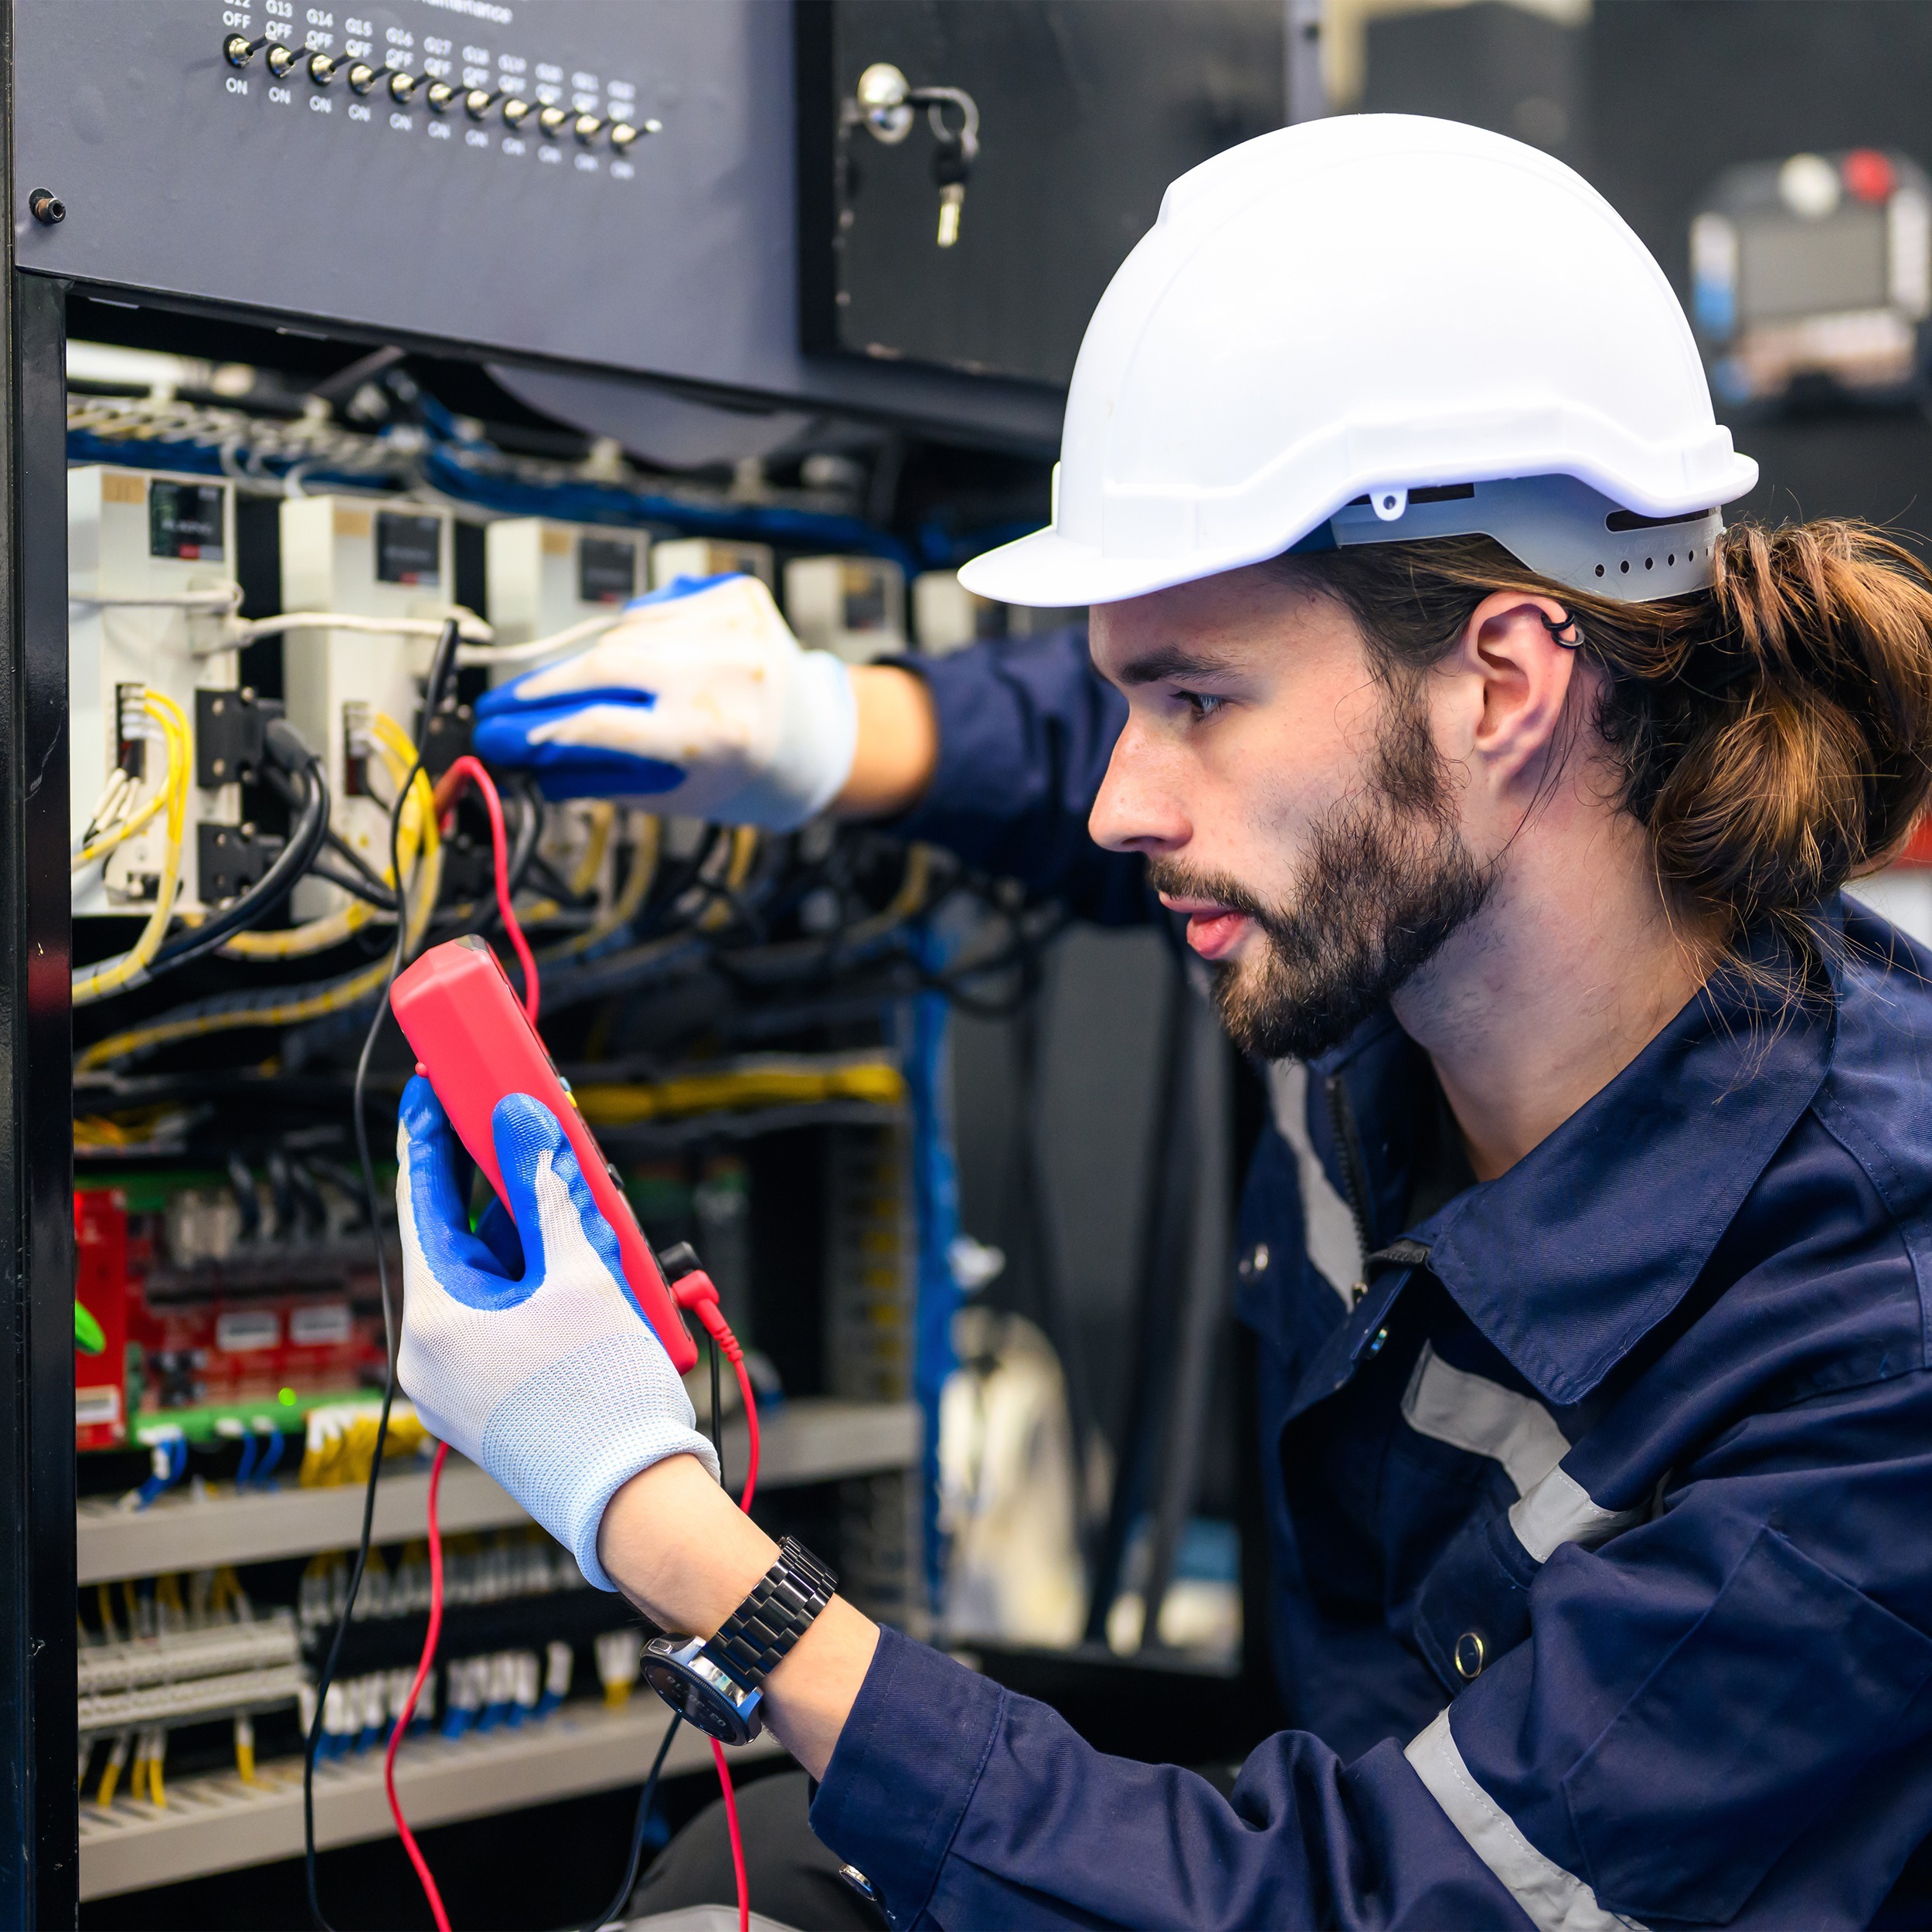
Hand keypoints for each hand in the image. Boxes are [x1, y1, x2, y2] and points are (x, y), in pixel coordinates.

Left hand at [394, 1075, 717, 1587]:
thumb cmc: (605, 1398)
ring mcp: (455, 1380)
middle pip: (460, 1237)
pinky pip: (504, 1314)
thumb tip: (522, 1123)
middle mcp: (427, 1353)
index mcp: (433, 1319)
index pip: (420, 1202)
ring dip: (533, 1230)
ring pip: (490, 1275)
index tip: (432, 1087)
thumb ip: (548, 1193)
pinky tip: (584, 1252)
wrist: (633, 1501)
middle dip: (498, 1180)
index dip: (430, 1135)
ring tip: (582, 1196)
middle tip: (516, 1122)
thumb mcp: (583, 1274)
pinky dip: (538, 1276)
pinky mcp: (489, 1396)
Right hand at [471, 573, 858, 829]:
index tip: (502, 735)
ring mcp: (735, 626)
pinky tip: (657, 659)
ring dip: (598, 659)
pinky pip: (655, 607)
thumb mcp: (676, 793)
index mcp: (714, 736)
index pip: (600, 723)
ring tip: (603, 691)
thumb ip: (601, 771)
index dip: (540, 729)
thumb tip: (525, 752)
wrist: (817, 736)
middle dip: (545, 686)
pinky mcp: (737, 594)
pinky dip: (638, 632)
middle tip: (508, 704)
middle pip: (603, 665)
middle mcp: (728, 674)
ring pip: (623, 631)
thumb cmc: (749, 772)